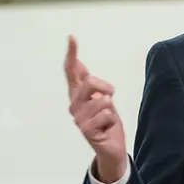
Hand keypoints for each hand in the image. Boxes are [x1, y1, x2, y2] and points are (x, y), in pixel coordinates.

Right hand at [65, 35, 126, 182]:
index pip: (71, 72)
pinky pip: (106, 114)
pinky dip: (111, 121)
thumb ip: (89, 84)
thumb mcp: (101, 98)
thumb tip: (79, 65)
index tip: (71, 37)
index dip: (72, 54)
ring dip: (110, 109)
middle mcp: (74, 105)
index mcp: (77, 95)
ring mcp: (78, 118)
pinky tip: (106, 128)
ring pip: (102, 100)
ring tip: (106, 119)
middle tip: (109, 98)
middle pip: (90, 83)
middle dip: (105, 87)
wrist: (112, 146)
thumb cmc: (106, 122)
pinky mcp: (85, 130)